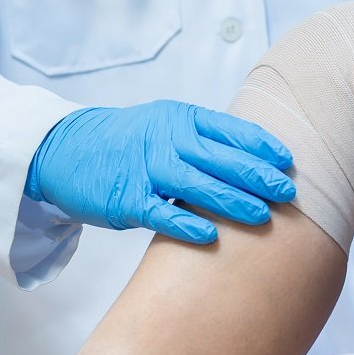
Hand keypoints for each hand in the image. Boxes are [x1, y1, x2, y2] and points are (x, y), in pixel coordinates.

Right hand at [24, 100, 295, 244]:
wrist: (64, 149)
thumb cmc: (126, 141)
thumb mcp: (164, 125)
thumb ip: (203, 139)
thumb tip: (255, 159)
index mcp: (179, 118)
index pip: (229, 129)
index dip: (261, 146)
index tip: (288, 162)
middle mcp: (164, 139)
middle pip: (220, 158)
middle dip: (257, 175)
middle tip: (287, 193)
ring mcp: (144, 168)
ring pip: (196, 185)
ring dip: (232, 201)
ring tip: (262, 216)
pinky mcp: (124, 197)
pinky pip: (160, 213)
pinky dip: (186, 224)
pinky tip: (211, 236)